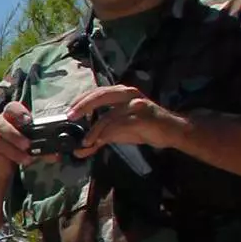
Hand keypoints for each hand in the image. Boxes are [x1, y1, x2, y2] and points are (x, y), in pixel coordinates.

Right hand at [0, 101, 36, 168]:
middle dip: (15, 134)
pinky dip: (4, 158)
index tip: (28, 121)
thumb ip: (42, 149)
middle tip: (28, 145)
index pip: (12, 108)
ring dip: (13, 150)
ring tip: (27, 159)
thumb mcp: (31, 147)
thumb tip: (57, 154)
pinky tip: (14, 163)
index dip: (19, 113)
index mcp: (10, 118)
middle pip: (1, 123)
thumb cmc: (17, 149)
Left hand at [63, 83, 181, 154]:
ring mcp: (136, 104)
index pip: (96, 92)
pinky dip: (107, 133)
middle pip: (100, 95)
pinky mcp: (143, 116)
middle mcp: (127, 94)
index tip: (68, 112)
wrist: (171, 132)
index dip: (80, 100)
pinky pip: (121, 124)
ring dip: (95, 129)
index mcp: (120, 93)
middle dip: (83, 105)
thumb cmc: (144, 128)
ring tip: (86, 141)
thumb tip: (80, 149)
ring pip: (110, 113)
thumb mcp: (118, 132)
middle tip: (70, 116)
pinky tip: (100, 141)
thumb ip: (99, 137)